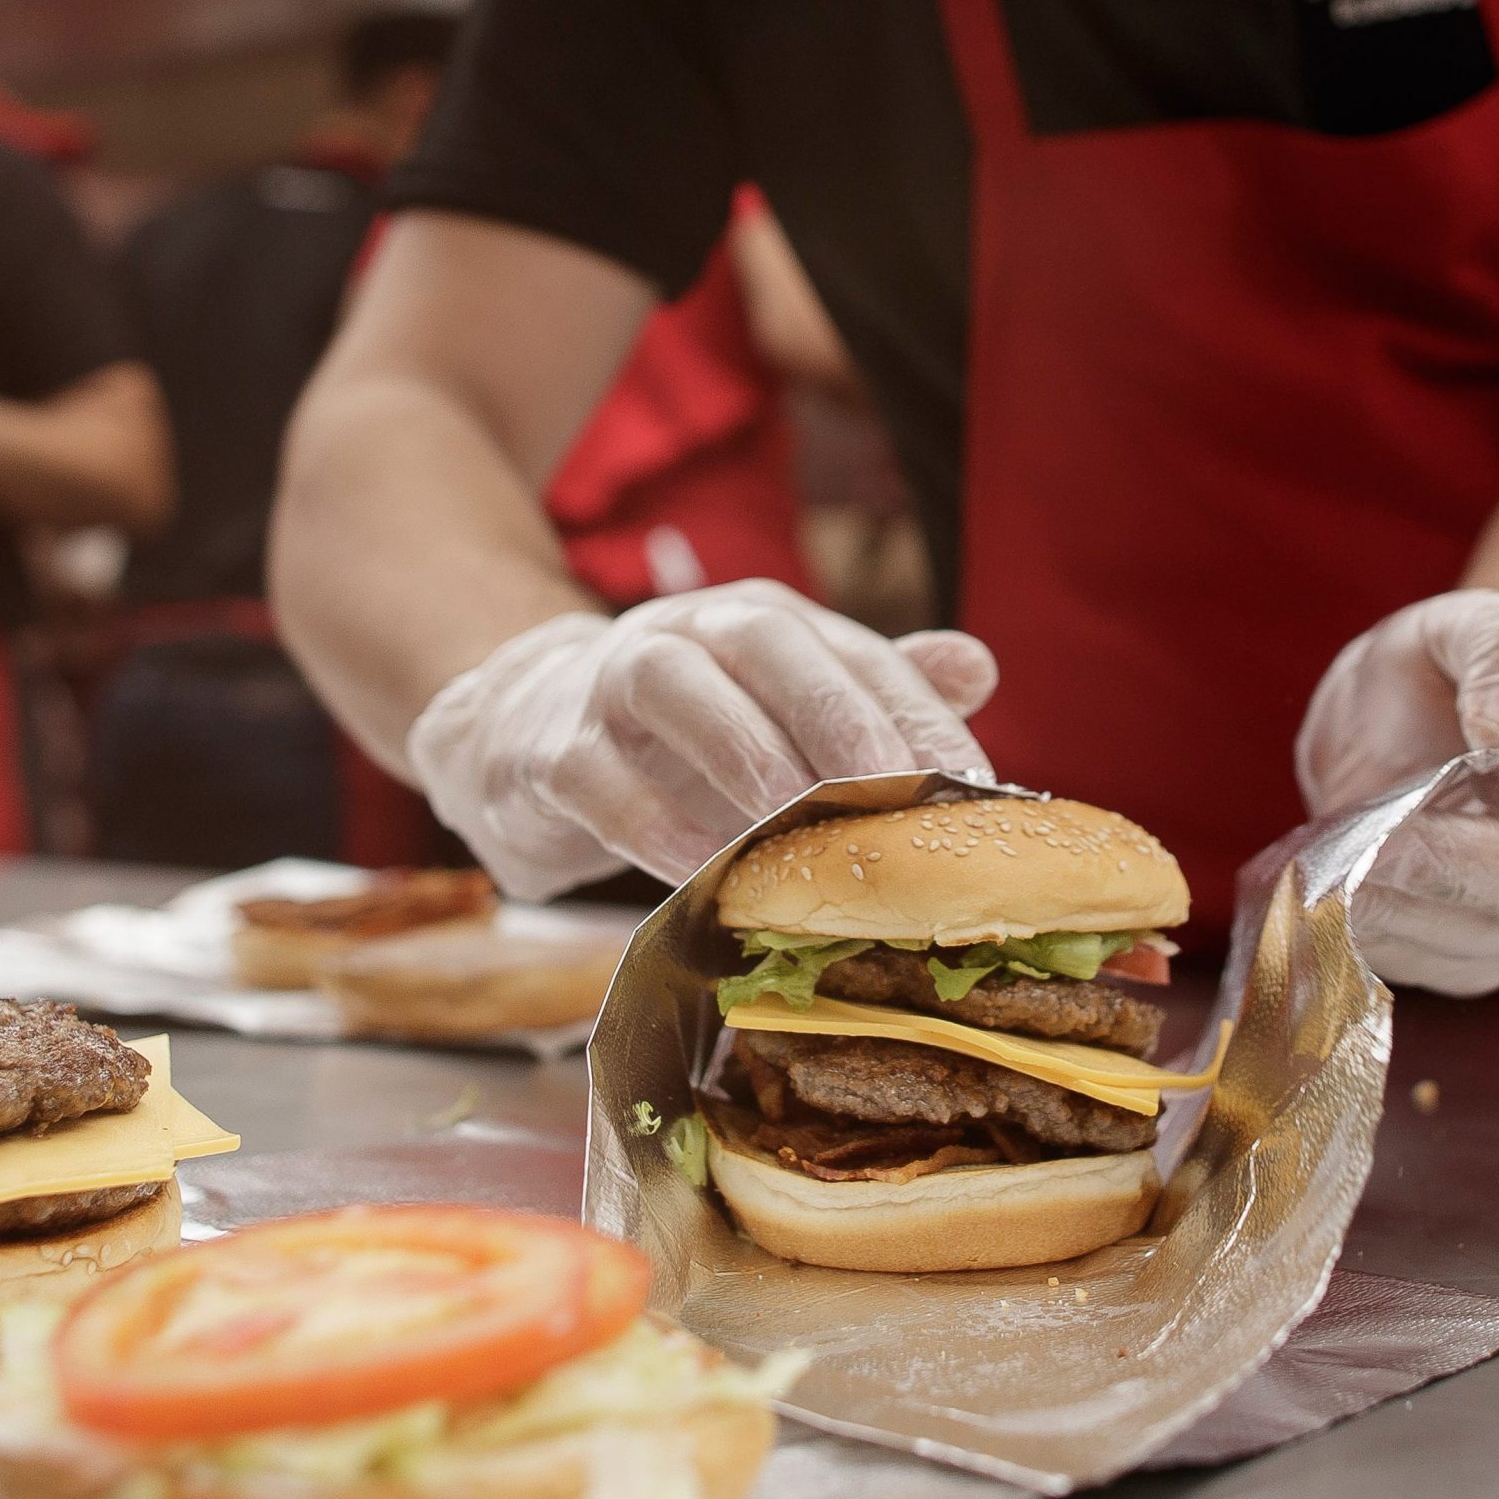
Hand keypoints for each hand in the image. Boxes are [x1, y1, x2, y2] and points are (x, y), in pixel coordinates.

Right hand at [408, 578, 999, 898]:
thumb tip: (979, 666)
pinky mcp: (550, 752)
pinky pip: (604, 784)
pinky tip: (709, 874)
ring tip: (800, 830)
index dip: (916, 715)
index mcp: (763, 623)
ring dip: (744, 760)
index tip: (973, 787)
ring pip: (678, 694)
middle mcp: (690, 631)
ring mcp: (611, 684)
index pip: (854, 653)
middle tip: (891, 793)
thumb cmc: (683, 731)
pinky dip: (658, 830)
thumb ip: (872, 689)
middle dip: (835, 715)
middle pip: (768, 647)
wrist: (520, 728)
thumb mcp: (777, 707)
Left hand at [1295, 591, 1498, 995]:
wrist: (1413, 712)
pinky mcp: (1475, 954)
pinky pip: (1430, 964)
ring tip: (1333, 864)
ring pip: (1482, 941)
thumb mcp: (1490, 621)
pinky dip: (1371, 932)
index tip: (1488, 760)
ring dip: (1400, 906)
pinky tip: (1324, 895)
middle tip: (1373, 838)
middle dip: (1454, 865)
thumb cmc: (1473, 660)